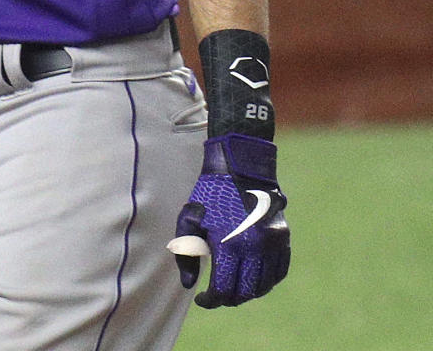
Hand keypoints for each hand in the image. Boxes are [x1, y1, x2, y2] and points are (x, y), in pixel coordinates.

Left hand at [168, 133, 289, 307]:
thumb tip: (189, 285)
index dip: (211, 301)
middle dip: (229, 298)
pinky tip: (255, 278)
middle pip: (245, 293)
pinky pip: (279, 272)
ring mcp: (272, 244)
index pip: (223, 291)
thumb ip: (186, 253)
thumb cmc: (211, 193)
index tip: (203, 299)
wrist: (240, 166)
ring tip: (235, 287)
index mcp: (229, 245)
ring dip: (248, 292)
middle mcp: (254, 248)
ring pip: (264, 286)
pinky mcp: (283, 237)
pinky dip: (268, 281)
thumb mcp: (189, 218)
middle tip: (218, 294)